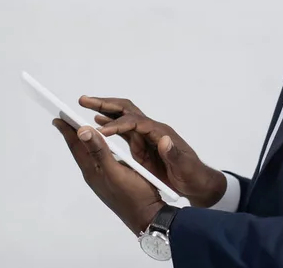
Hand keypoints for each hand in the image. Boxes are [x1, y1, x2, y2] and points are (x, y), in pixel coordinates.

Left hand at [53, 119, 164, 235]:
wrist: (148, 216)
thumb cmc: (134, 196)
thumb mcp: (116, 171)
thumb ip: (100, 151)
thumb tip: (83, 131)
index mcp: (93, 170)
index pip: (76, 146)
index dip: (67, 131)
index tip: (57, 118)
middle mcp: (95, 174)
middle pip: (80, 150)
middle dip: (73, 135)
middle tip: (64, 121)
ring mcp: (103, 178)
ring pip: (90, 155)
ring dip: (84, 141)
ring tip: (80, 131)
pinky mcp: (112, 180)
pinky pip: (100, 160)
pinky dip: (97, 148)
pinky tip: (101, 147)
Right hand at [78, 96, 226, 207]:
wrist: (198, 183)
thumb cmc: (193, 175)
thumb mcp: (185, 168)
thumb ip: (174, 155)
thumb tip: (165, 140)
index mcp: (161, 133)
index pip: (136, 122)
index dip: (117, 125)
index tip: (101, 132)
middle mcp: (152, 130)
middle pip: (127, 110)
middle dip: (106, 104)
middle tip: (83, 100)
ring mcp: (146, 137)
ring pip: (122, 118)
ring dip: (104, 111)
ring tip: (83, 105)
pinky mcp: (142, 146)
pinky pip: (123, 131)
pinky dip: (109, 126)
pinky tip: (97, 124)